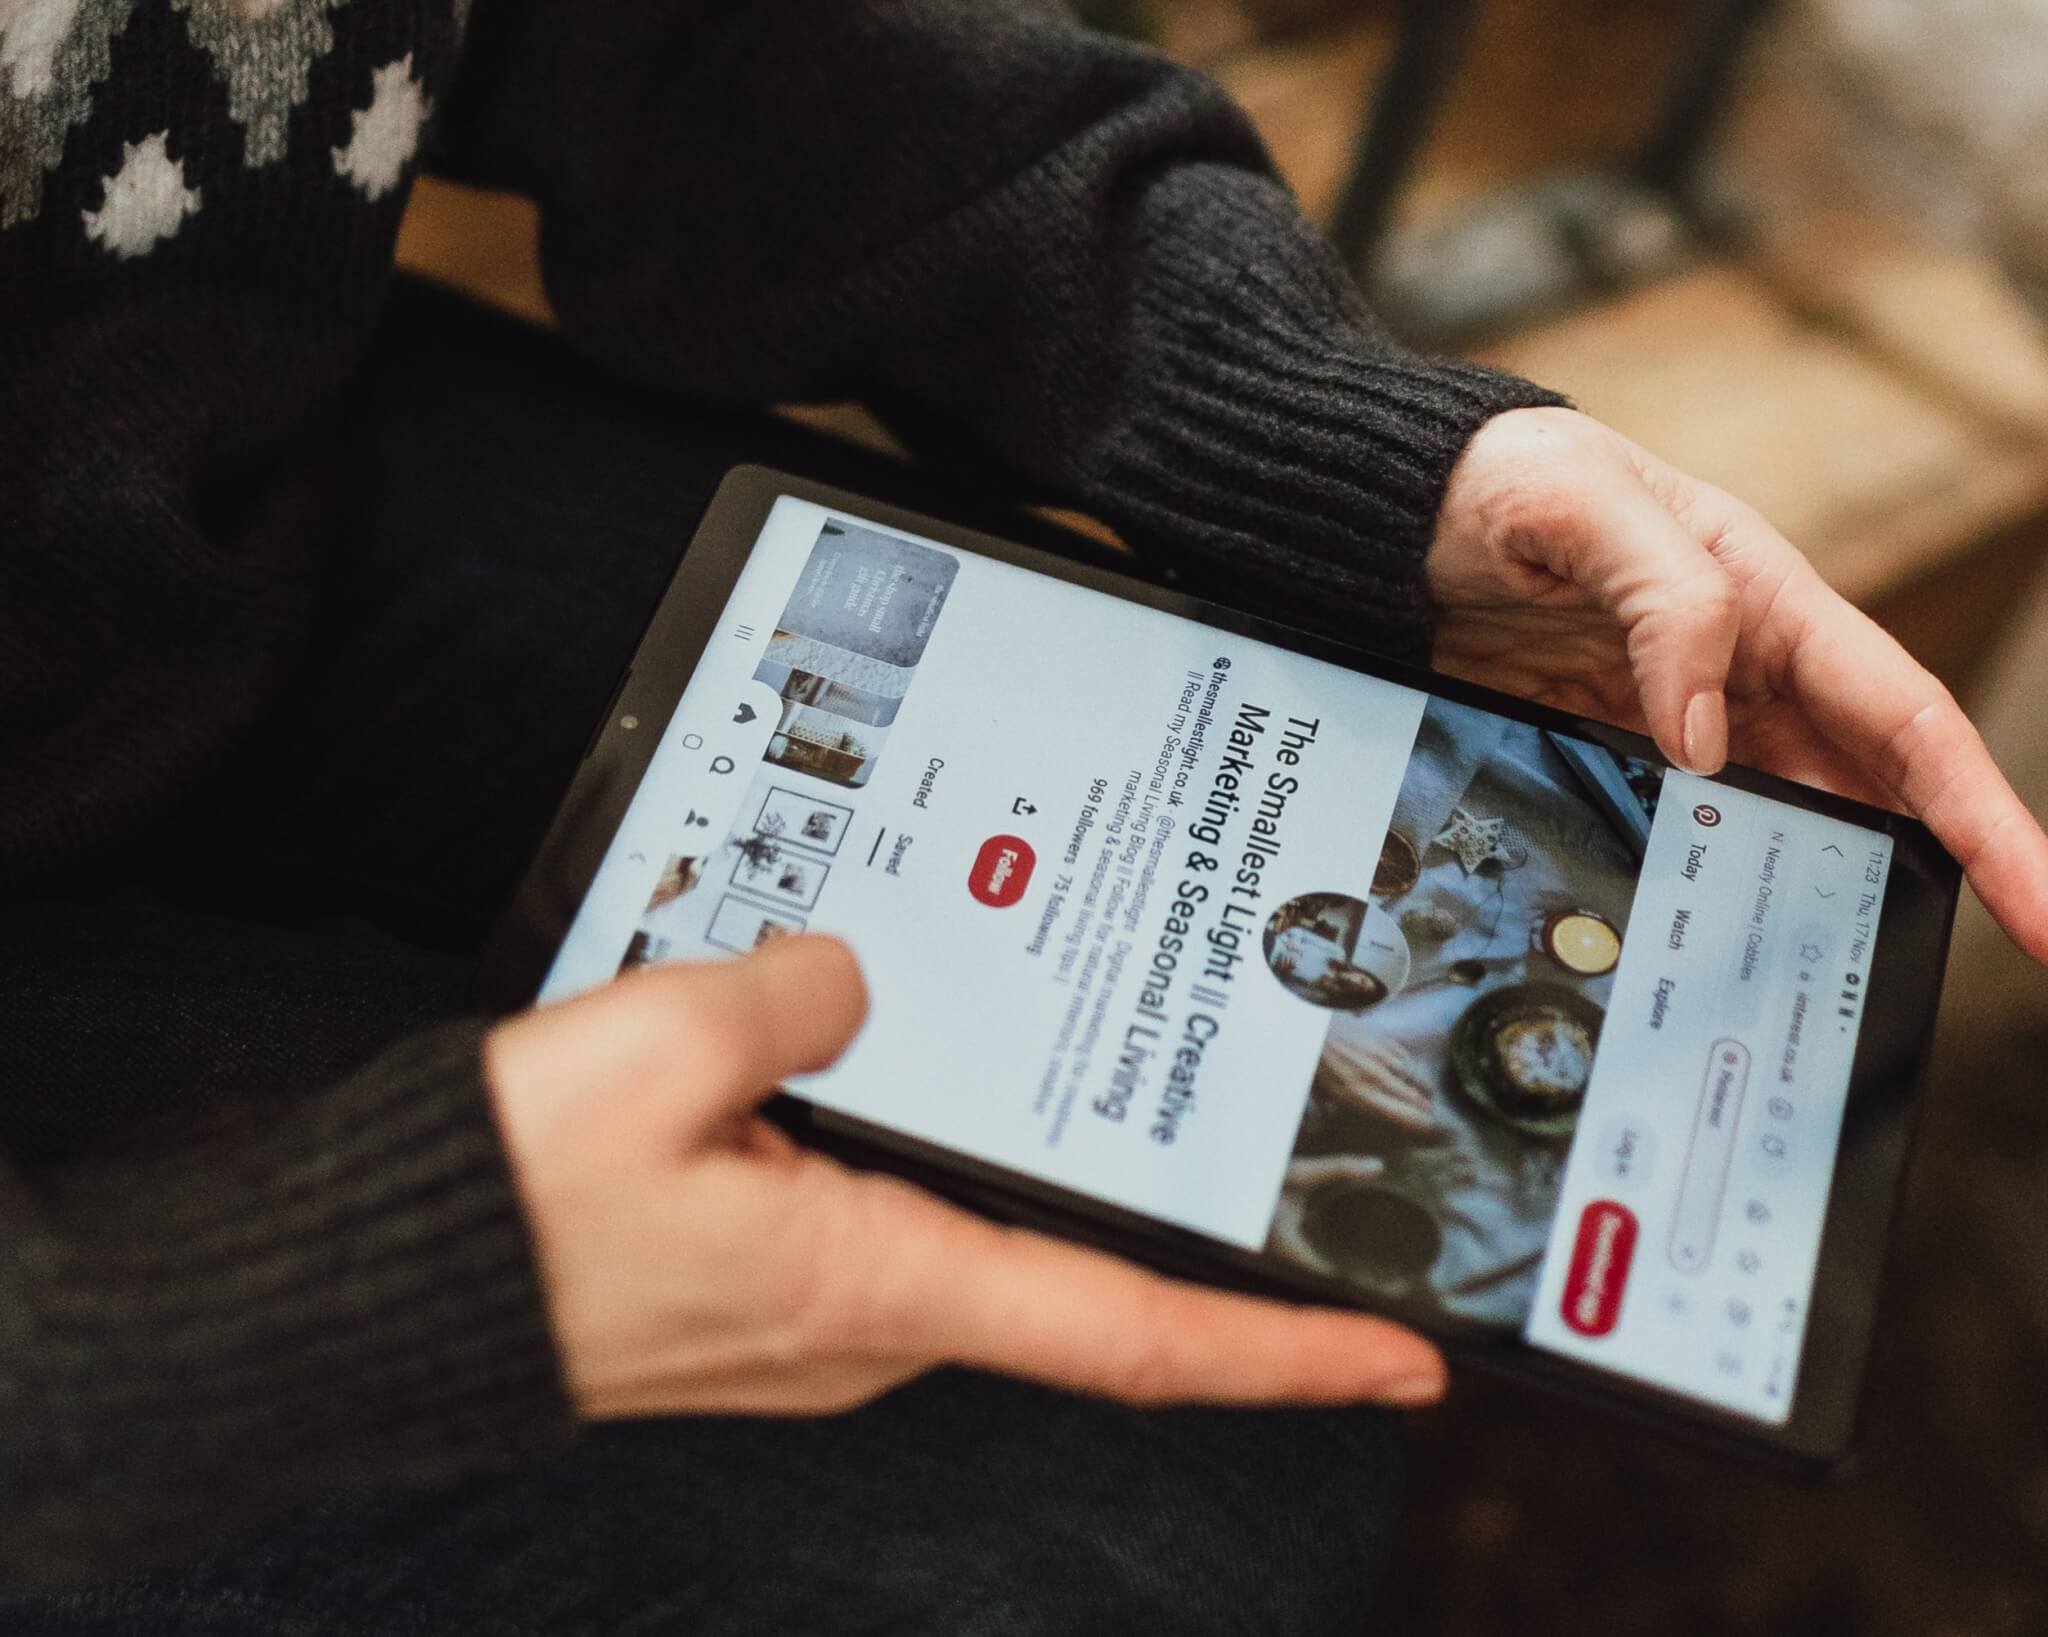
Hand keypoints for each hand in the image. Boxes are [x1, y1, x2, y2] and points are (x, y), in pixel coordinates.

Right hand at [485, 935, 1444, 1417]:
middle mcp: (871, 1315)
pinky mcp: (768, 1263)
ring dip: (1033, 1144)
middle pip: (1073, 1268)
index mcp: (878, 1281)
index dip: (1280, 1353)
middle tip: (1272, 1124)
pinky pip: (886, 1194)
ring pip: (971, 1214)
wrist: (361, 1294)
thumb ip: (791, 996)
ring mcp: (819, 1298)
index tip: (1404, 1357)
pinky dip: (925, 1128)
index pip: (1126, 1336)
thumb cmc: (500, 1212)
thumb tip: (853, 973)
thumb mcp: (655, 1052)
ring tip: (1076, 1035)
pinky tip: (896, 1043)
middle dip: (1179, 1215)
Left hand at [1429, 406, 2047, 962]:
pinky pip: (1684, 832)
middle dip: (1942, 876)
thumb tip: (1707, 738)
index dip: (1985, 814)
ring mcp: (1677, 717)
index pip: (1907, 720)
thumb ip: (1663, 602)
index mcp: (1767, 595)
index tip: (2040, 900)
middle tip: (1988, 964)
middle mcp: (1742, 666)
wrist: (1393, 514)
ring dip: (1820, 897)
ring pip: (1783, 824)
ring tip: (1848, 983)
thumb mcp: (1577, 504)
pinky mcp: (1611, 751)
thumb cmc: (1497, 476)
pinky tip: (1716, 948)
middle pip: (1869, 789)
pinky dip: (1712, 888)